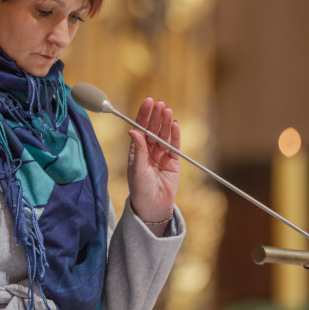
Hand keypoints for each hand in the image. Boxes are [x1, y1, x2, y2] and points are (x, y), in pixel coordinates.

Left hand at [127, 97, 179, 230]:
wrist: (154, 207)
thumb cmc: (140, 190)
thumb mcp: (137, 170)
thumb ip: (138, 151)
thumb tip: (132, 130)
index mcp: (136, 150)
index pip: (140, 127)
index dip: (143, 114)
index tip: (147, 101)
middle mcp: (149, 150)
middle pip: (153, 128)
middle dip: (156, 115)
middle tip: (160, 103)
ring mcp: (161, 155)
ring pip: (164, 135)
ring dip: (166, 122)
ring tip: (168, 110)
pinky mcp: (173, 161)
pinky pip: (175, 145)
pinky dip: (176, 135)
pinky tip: (175, 124)